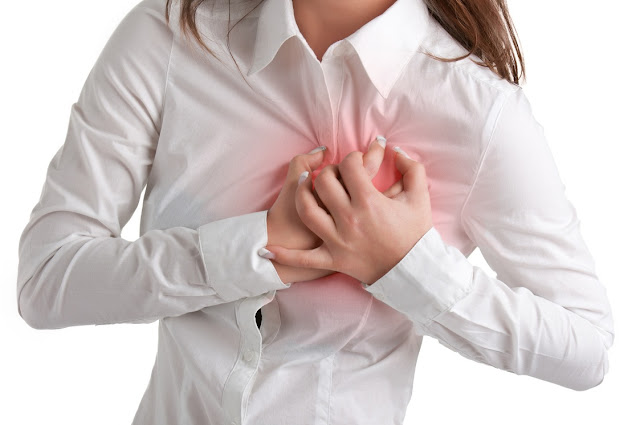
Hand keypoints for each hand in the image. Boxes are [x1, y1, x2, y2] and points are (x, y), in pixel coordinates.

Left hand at [263, 145, 433, 285]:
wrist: (414, 272)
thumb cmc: (416, 234)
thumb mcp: (420, 197)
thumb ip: (412, 168)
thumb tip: (395, 151)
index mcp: (369, 201)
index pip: (349, 166)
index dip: (353, 157)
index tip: (358, 162)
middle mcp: (349, 218)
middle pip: (324, 182)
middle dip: (329, 171)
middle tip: (336, 173)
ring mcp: (337, 240)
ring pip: (308, 210)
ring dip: (302, 193)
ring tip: (304, 183)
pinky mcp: (333, 260)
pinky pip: (304, 258)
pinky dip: (285, 255)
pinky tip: (267, 249)